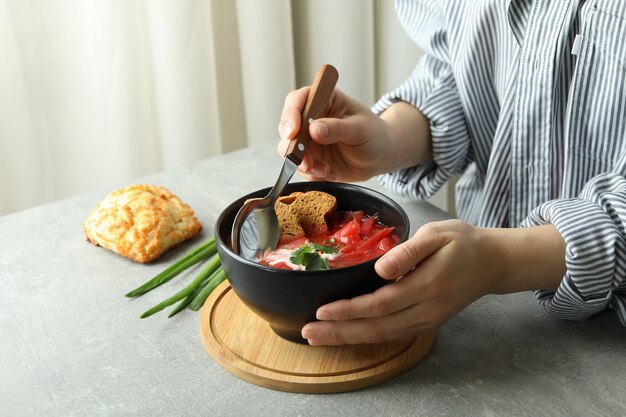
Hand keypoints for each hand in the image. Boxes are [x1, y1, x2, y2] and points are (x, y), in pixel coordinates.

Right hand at [277, 87, 431, 181]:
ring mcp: (308, 140)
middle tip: (306, 160)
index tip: (293, 131)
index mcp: (324, 100)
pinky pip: (300, 167)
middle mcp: (311, 119)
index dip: (291, 114)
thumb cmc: (374, 136)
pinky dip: (312, 173)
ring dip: (302, 162)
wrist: (380, 157)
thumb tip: (314, 130)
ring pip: (289, 149)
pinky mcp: (310, 158)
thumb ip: (338, 129)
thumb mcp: (360, 130)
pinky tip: (330, 173)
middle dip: (292, 145)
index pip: (298, 100)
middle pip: (286, 126)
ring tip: (323, 170)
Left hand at [301, 221, 565, 344]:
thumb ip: (409, 252)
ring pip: (383, 336)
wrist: (492, 263)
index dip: (349, 310)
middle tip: (309, 333)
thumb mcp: (437, 234)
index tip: (322, 311)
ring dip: (348, 338)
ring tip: (319, 337)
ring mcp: (428, 320)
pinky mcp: (427, 323)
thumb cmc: (462, 243)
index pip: (380, 304)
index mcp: (427, 285)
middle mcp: (426, 309)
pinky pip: (392, 335)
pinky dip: (366, 337)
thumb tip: (381, 268)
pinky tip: (347, 335)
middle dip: (339, 332)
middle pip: (376, 328)